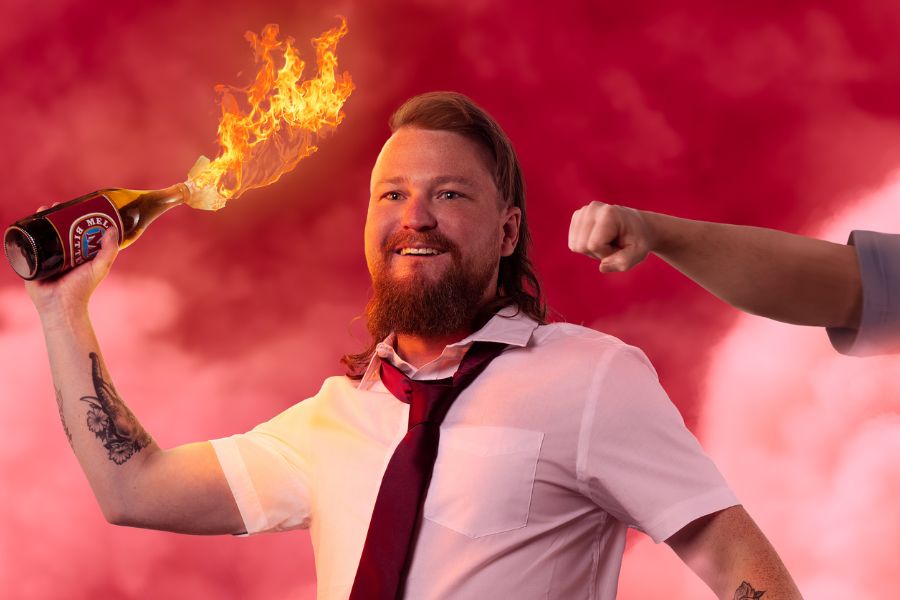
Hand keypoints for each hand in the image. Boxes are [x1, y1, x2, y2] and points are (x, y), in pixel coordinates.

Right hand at [24, 203, 119, 319]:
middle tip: (55, 205)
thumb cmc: (82, 289)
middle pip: (56, 230)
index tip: (74, 206)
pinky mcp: (32, 262)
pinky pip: (27, 245)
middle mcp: (61, 254)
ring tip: (42, 210)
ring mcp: (45, 257)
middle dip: (54, 216)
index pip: (74, 231)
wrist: (60, 305)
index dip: (73, 218)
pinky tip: (27, 222)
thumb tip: (113, 228)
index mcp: (76, 254)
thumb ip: (109, 250)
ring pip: (42, 235)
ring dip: (40, 221)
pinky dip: (26, 233)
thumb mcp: (100, 267)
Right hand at [568, 202, 654, 271]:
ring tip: (607, 241)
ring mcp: (583, 211)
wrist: (639, 226)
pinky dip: (585, 246)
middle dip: (598, 252)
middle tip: (614, 245)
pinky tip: (599, 238)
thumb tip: (602, 267)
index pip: (594, 245)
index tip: (620, 246)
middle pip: (581, 246)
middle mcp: (592, 208)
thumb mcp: (638, 254)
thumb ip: (623, 263)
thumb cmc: (638, 240)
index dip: (607, 253)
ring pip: (575, 246)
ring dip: (591, 250)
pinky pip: (573, 243)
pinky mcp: (577, 217)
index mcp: (609, 213)